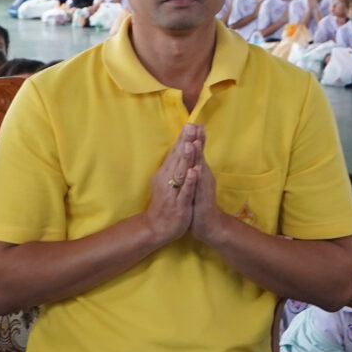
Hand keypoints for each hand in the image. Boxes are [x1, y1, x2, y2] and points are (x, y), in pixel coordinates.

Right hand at [143, 126, 201, 245]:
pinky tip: (194, 171)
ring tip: (191, 144)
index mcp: (166, 173)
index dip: (183, 138)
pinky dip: (189, 181)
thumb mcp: (168, 182)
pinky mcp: (178, 204)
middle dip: (185, 142)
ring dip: (186, 158)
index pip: (175, 153)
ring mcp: (173, 192)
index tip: (191, 123)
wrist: (156, 228)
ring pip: (180, 172)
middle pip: (177, 158)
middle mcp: (167, 179)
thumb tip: (180, 149)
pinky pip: (185, 191)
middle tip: (191, 126)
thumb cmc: (165, 203)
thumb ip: (174, 166)